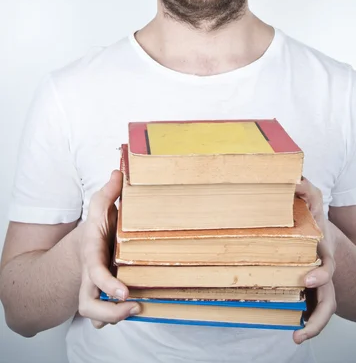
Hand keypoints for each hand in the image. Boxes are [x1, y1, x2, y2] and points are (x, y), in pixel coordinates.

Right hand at [78, 170, 140, 328]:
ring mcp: (95, 289)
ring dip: (115, 318)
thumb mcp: (99, 207)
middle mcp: (89, 276)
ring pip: (95, 315)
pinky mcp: (104, 296)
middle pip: (88, 305)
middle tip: (134, 305)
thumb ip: (108, 192)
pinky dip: (116, 317)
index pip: (94, 273)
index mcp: (90, 255)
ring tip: (139, 309)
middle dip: (110, 313)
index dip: (108, 285)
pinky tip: (136, 309)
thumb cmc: (96, 227)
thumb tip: (118, 171)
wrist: (81, 246)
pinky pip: (104, 315)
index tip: (124, 292)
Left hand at [293, 177, 335, 343]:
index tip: (309, 279)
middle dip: (319, 309)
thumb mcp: (312, 205)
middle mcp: (323, 271)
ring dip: (314, 324)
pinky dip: (306, 324)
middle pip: (329, 296)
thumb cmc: (313, 220)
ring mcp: (317, 283)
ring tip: (299, 337)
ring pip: (323, 308)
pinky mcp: (307, 290)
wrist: (321, 235)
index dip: (321, 273)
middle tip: (304, 322)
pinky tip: (295, 335)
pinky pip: (310, 310)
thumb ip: (306, 191)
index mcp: (322, 252)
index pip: (327, 264)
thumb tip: (296, 180)